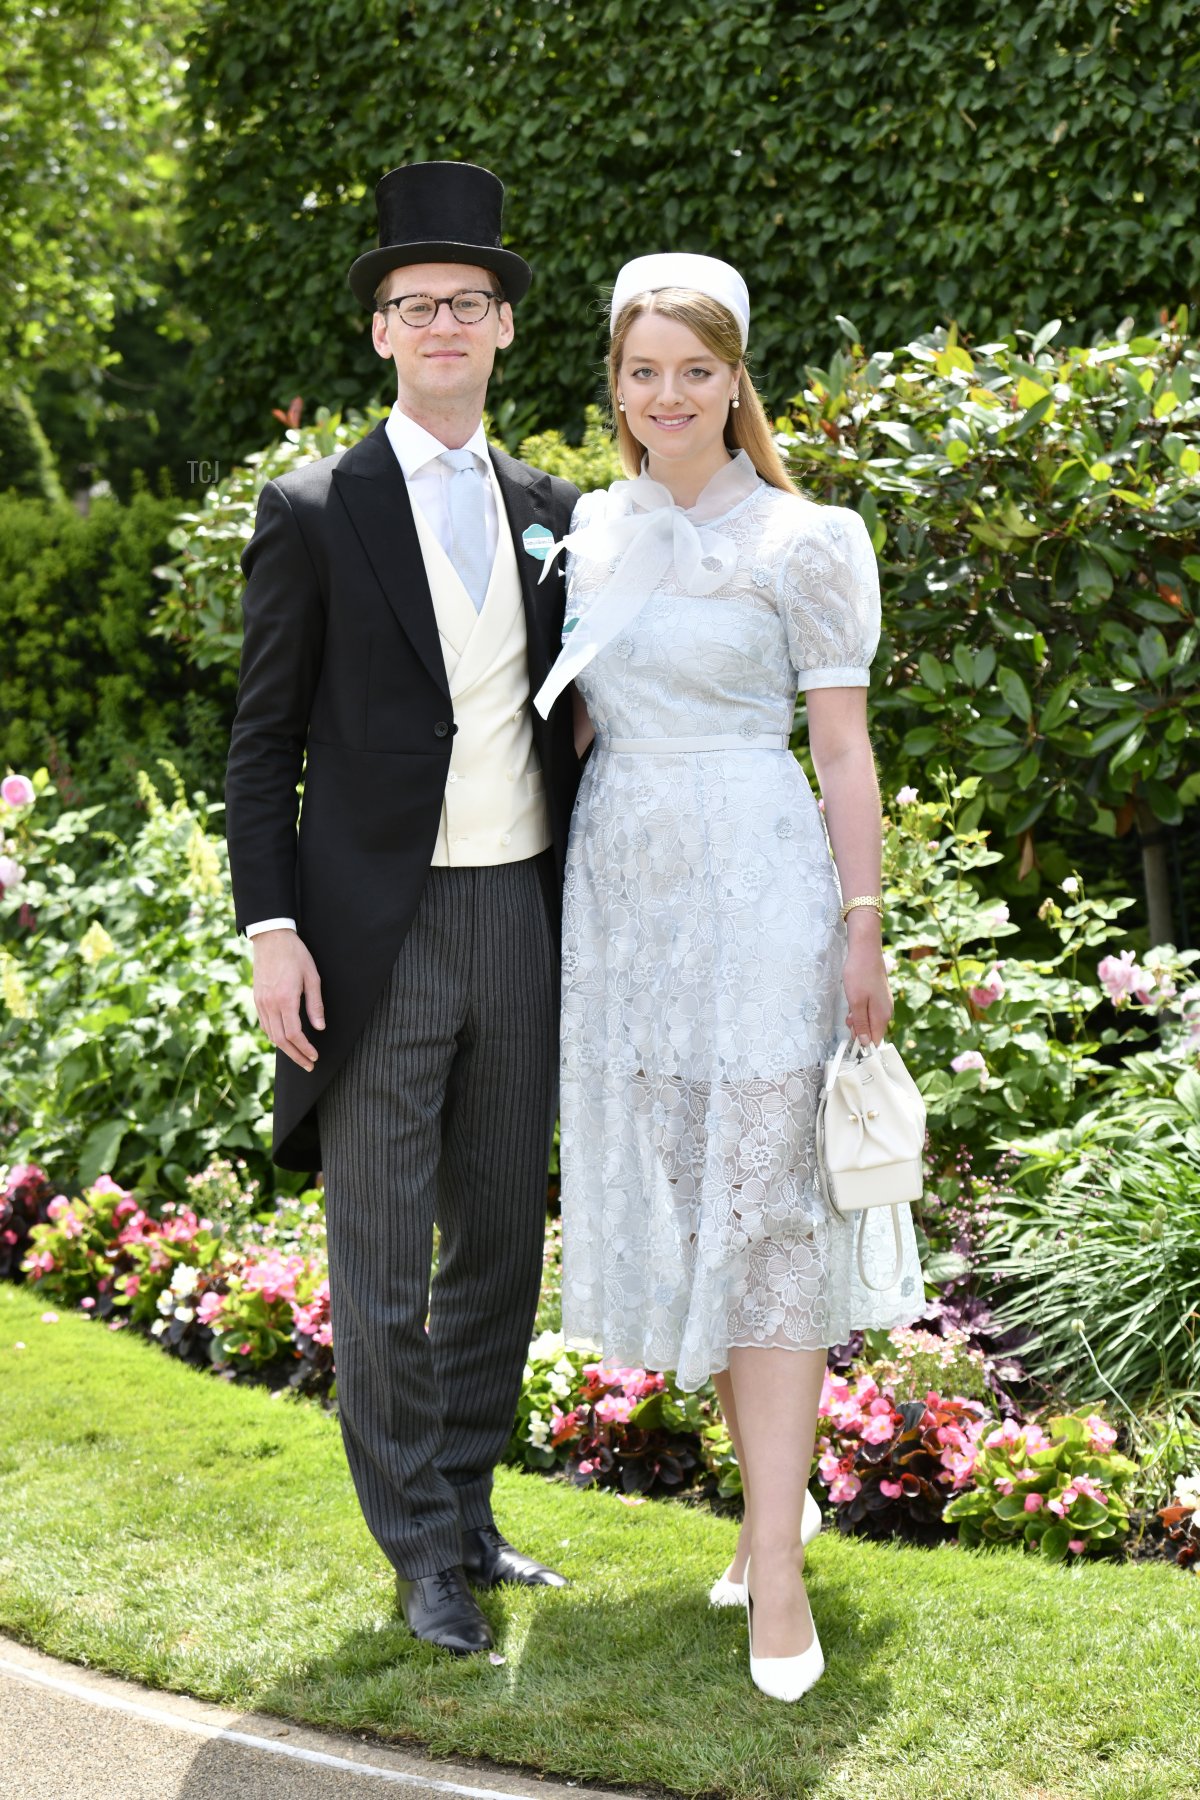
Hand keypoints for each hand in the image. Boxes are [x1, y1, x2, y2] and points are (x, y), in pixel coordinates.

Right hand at [252, 930, 324, 1071]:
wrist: (271, 937)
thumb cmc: (295, 954)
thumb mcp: (312, 977)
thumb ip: (315, 1004)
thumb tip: (320, 1027)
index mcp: (285, 999)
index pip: (294, 1034)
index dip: (305, 1049)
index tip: (315, 1056)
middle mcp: (270, 1004)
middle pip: (281, 1040)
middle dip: (296, 1055)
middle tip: (309, 1065)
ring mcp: (261, 1002)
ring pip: (271, 1034)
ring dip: (285, 1049)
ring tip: (299, 1056)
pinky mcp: (257, 998)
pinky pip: (264, 1024)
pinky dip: (274, 1036)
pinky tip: (284, 1039)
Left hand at [842, 917, 891, 1045]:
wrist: (865, 950)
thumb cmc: (860, 974)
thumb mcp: (856, 1002)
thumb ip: (861, 1024)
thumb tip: (865, 1042)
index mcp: (883, 1015)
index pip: (875, 1040)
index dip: (862, 1043)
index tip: (850, 1041)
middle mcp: (886, 1011)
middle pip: (872, 1031)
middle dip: (858, 1030)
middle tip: (848, 1019)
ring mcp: (883, 1002)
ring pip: (869, 1020)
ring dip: (857, 1019)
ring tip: (849, 1008)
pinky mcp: (879, 995)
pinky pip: (869, 1010)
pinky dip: (860, 1009)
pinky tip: (853, 1001)